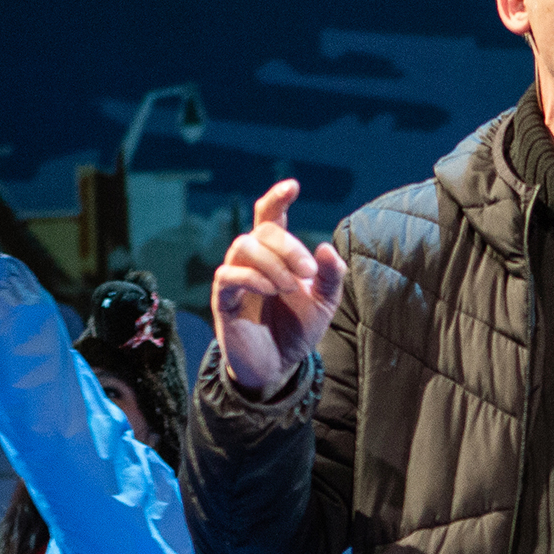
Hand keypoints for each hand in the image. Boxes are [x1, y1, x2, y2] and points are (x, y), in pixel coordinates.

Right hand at [211, 179, 345, 394]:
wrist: (278, 367)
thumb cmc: (297, 329)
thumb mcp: (324, 303)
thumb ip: (330, 276)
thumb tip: (325, 248)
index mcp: (276, 255)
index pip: (270, 217)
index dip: (277, 199)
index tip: (293, 186)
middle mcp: (253, 261)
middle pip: (262, 230)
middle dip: (288, 246)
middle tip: (307, 272)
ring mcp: (236, 279)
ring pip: (243, 246)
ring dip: (271, 263)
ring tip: (288, 287)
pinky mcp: (223, 301)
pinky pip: (228, 275)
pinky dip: (252, 278)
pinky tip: (270, 291)